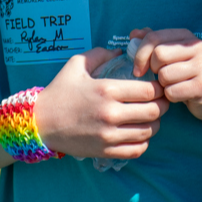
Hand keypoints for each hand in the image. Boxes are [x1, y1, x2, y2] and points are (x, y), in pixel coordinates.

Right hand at [32, 48, 163, 160]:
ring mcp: (108, 135)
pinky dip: (143, 142)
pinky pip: (137, 149)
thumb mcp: (76, 65)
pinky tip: (137, 133)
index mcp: (106, 89)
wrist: (40, 122)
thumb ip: (101, 54)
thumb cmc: (59, 92)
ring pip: (149, 131)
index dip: (159, 88)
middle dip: (161, 106)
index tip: (158, 87)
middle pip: (154, 112)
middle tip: (159, 102)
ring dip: (154, 124)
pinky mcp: (105, 151)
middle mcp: (110, 113)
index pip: (148, 91)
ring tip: (148, 117)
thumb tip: (121, 50)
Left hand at [130, 28, 201, 128]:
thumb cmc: (183, 72)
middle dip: (154, 70)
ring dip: (163, 85)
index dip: (139, 54)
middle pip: (158, 56)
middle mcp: (197, 47)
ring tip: (172, 84)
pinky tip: (179, 94)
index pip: (153, 37)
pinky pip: (172, 92)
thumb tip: (134, 34)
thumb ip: (151, 42)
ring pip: (164, 75)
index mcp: (186, 35)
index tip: (137, 69)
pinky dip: (170, 96)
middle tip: (161, 76)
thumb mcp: (169, 53)